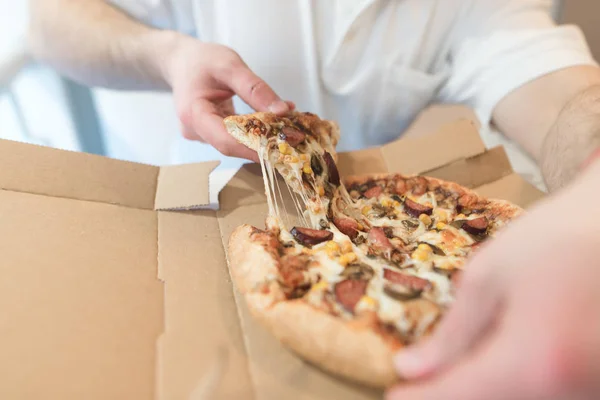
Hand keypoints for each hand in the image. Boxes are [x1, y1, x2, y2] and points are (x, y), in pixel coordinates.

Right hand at [163, 34, 293, 161]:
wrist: (182, 61)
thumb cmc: (202, 60)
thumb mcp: (230, 66)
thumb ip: (256, 89)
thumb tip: (282, 111)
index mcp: (194, 114)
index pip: (226, 140)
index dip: (254, 148)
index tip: (282, 148)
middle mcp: (195, 130)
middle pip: (232, 145)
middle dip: (262, 143)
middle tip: (293, 137)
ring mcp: (201, 135)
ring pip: (234, 142)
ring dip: (260, 136)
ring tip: (287, 127)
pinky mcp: (209, 134)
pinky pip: (233, 136)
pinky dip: (253, 130)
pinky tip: (271, 122)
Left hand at [387, 163, 599, 399]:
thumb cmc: (556, 238)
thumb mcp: (491, 276)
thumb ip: (452, 334)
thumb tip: (413, 368)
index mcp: (535, 363)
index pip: (460, 396)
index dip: (421, 399)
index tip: (392, 395)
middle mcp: (572, 391)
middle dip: (452, 390)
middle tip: (427, 372)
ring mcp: (594, 389)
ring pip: (521, 398)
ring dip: (487, 385)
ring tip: (469, 354)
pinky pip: (550, 390)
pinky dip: (519, 380)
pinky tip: (508, 350)